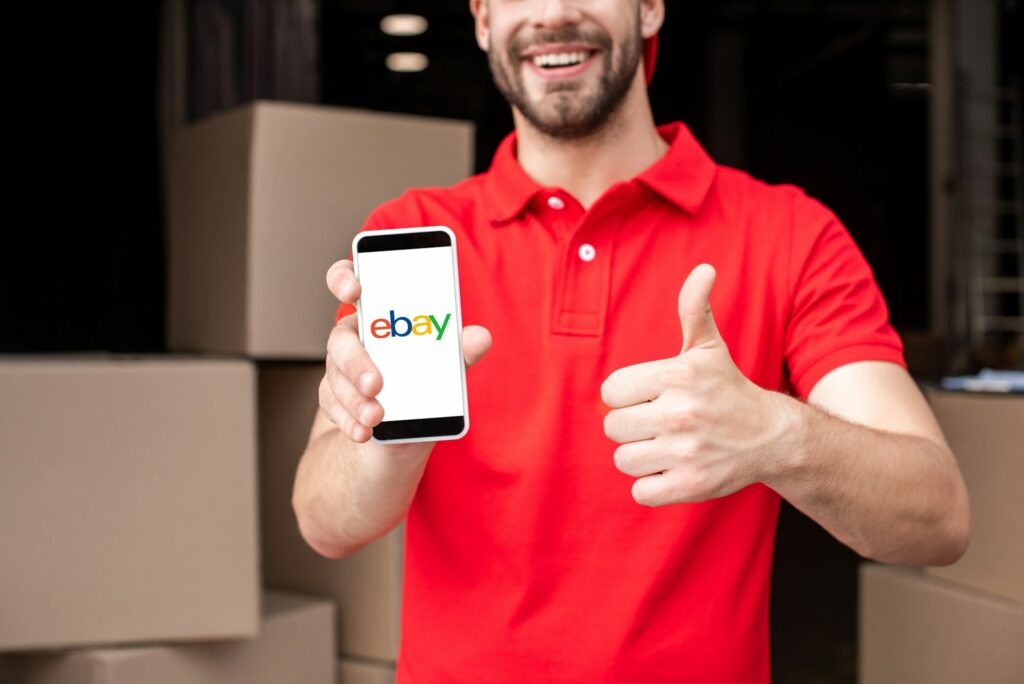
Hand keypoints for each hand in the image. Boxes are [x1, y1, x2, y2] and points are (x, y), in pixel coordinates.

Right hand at [321, 258, 491, 443]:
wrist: (403, 434)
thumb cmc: (423, 388)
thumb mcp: (446, 371)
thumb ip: (459, 353)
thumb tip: (480, 337)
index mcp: (379, 317)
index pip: (350, 283)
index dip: (345, 279)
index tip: (355, 290)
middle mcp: (355, 338)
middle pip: (341, 339)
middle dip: (356, 362)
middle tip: (376, 383)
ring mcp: (340, 370)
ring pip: (335, 377)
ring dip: (355, 399)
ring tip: (376, 417)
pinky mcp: (335, 400)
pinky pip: (334, 407)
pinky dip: (349, 421)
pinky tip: (364, 431)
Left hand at [600, 264, 793, 505]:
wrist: (773, 436)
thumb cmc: (728, 388)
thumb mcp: (709, 347)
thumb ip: (694, 309)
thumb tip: (703, 269)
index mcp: (677, 375)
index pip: (610, 392)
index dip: (624, 396)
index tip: (647, 396)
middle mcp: (680, 413)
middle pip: (613, 427)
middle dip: (631, 426)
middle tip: (658, 423)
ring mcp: (686, 451)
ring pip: (623, 460)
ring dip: (640, 456)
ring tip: (666, 446)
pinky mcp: (692, 484)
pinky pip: (641, 491)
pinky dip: (651, 485)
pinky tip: (671, 469)